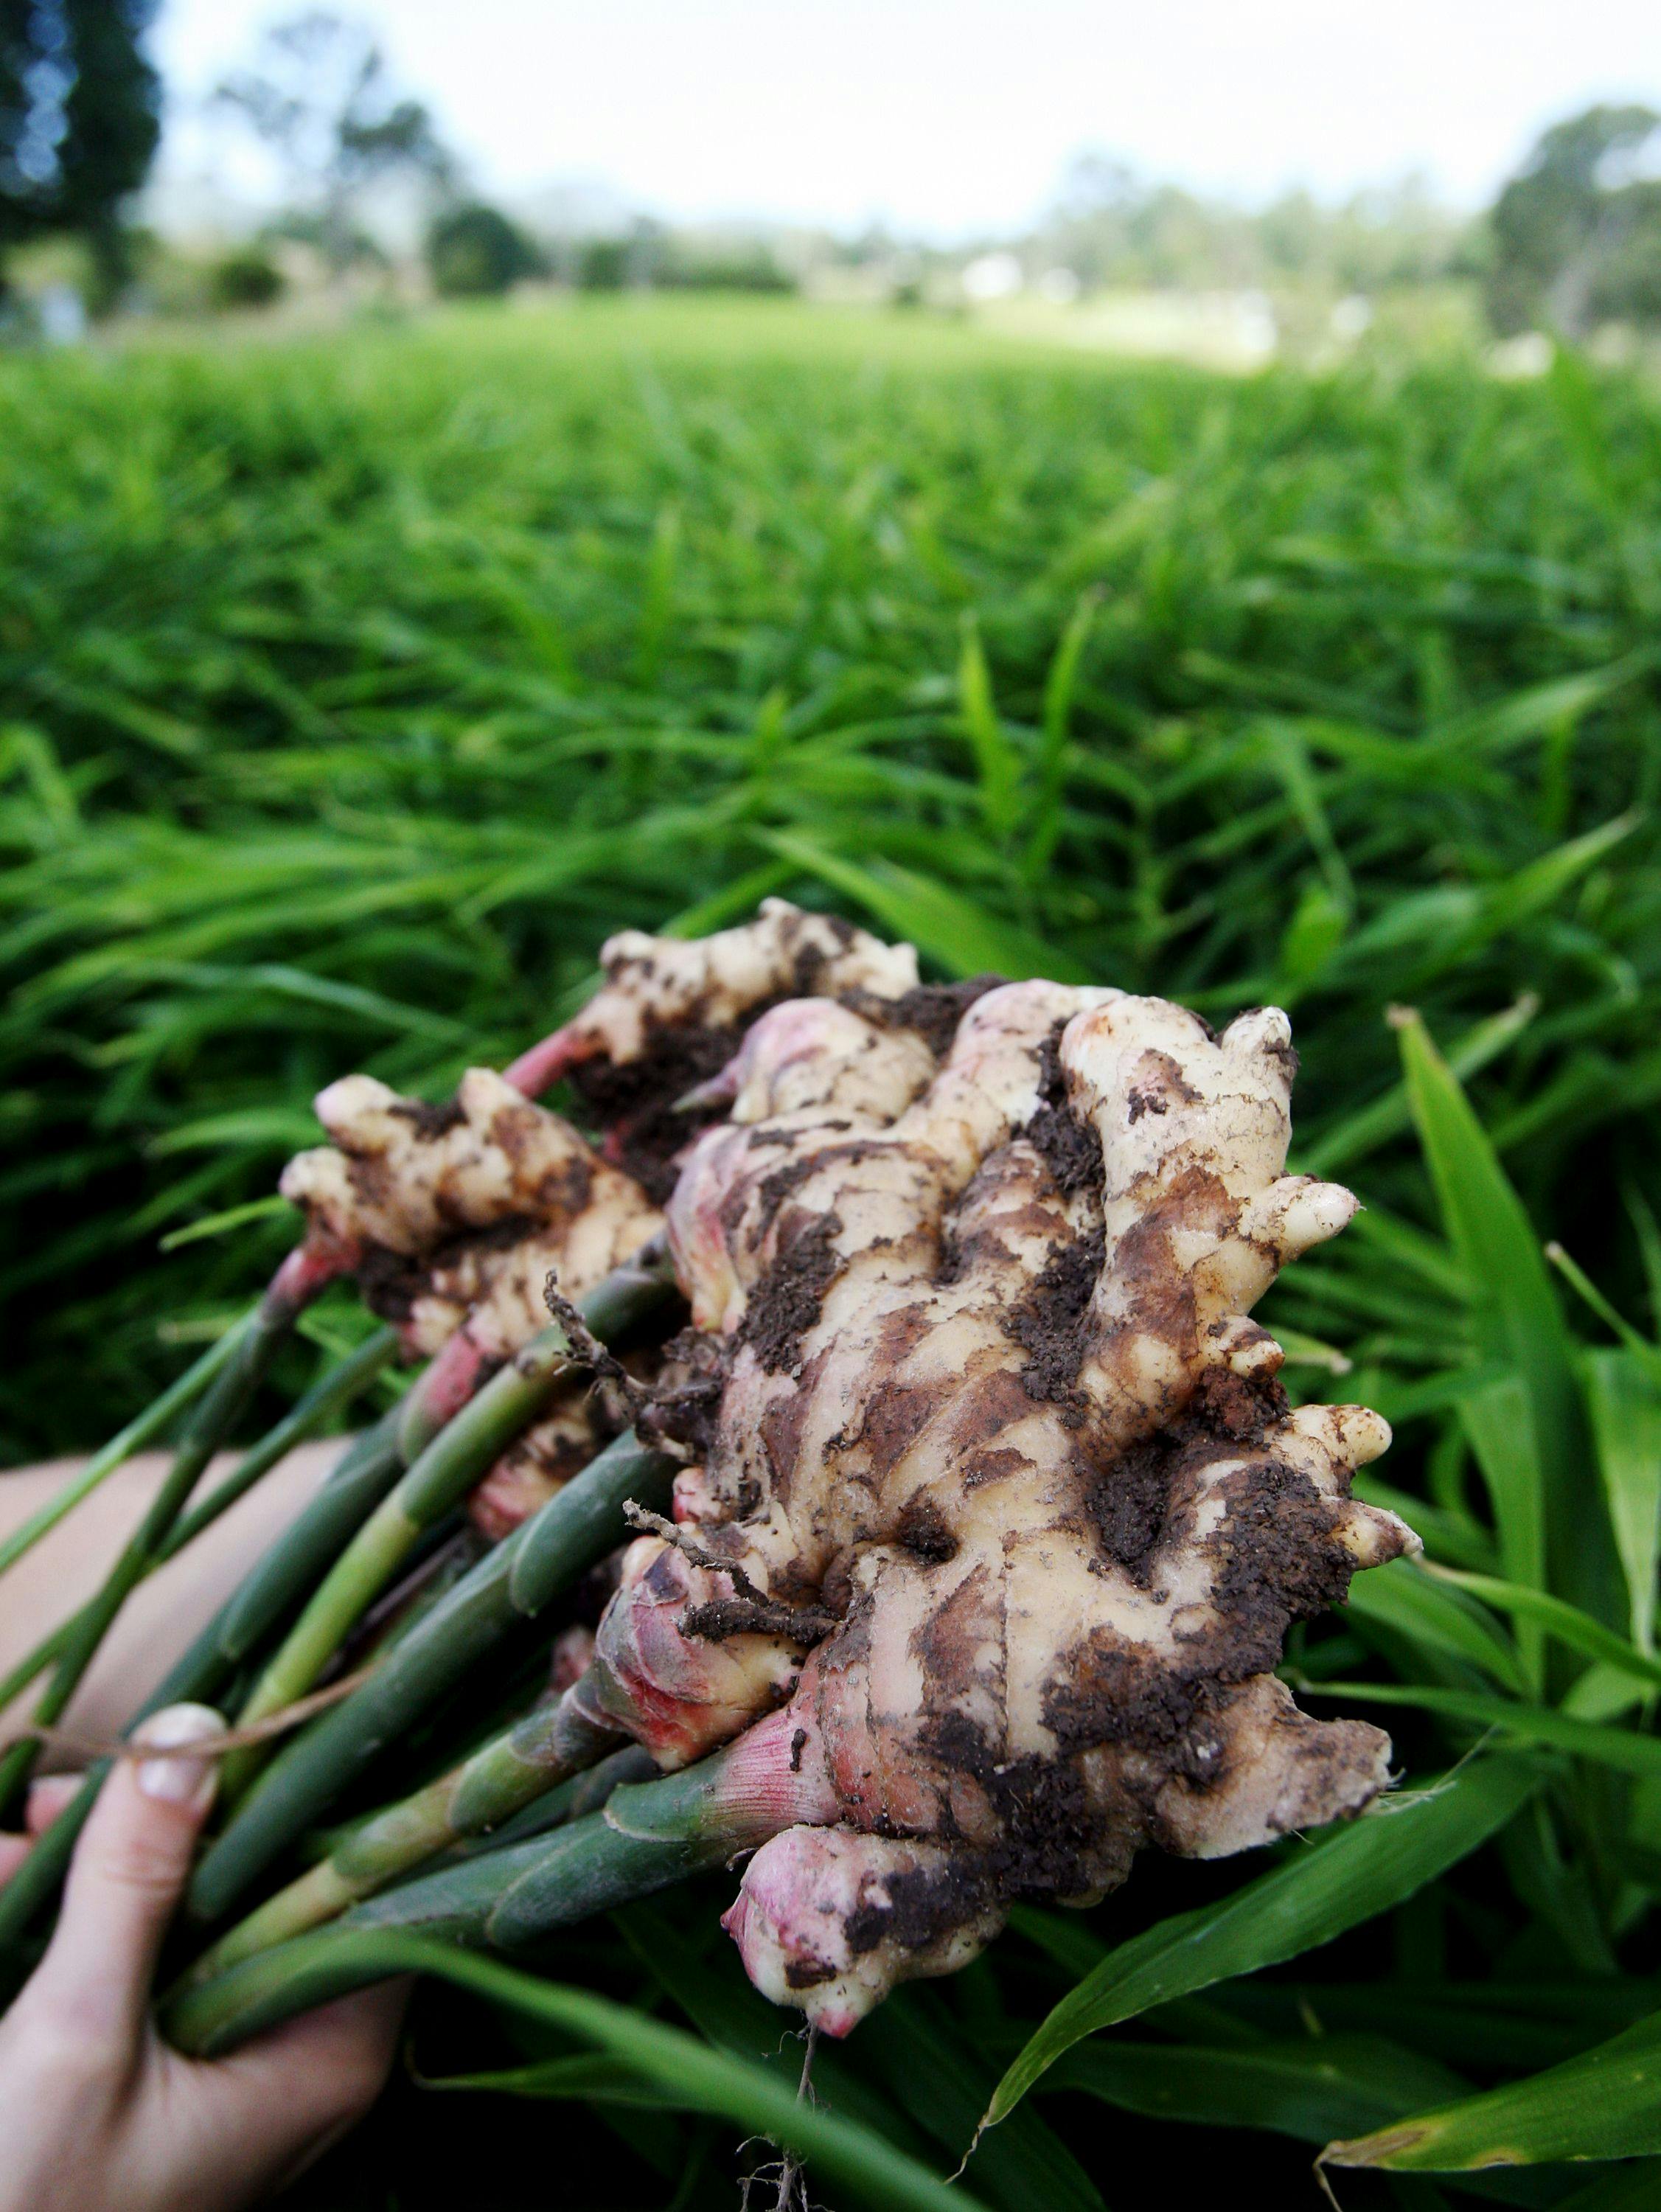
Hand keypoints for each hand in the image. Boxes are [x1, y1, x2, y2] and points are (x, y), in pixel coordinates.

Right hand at [0, 1705, 407, 2211]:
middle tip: (76, 1794)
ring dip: (105, 1871)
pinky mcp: (162, 2075)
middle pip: (269, 1883)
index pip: (370, 1877)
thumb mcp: (75, 2034)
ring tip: (24, 1833)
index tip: (242, 1717)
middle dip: (168, 1824)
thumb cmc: (27, 2207)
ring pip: (193, 1916)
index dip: (309, 1787)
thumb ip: (136, 1885)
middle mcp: (297, 2052)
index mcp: (325, 2052)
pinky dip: (80, 1929)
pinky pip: (141, 1968)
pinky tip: (9, 1884)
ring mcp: (229, 2065)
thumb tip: (192, 1733)